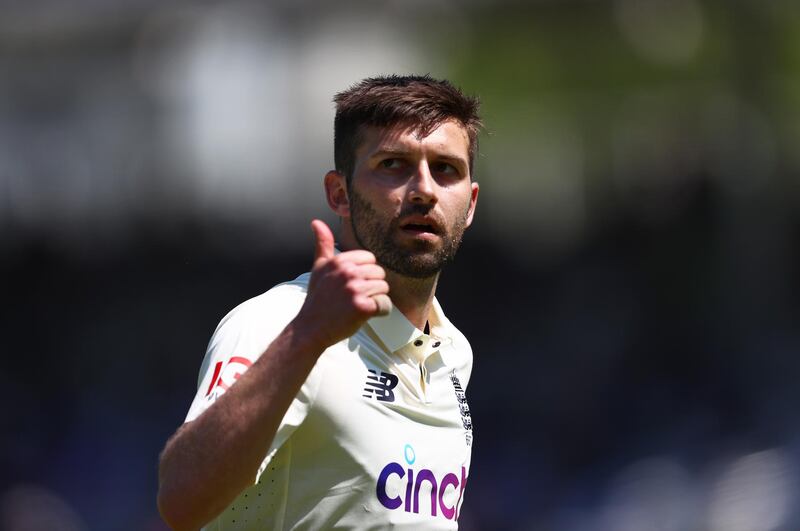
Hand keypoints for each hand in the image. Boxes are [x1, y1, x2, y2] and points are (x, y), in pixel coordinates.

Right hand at [294, 219, 391, 348]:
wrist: (310, 328)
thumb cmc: (317, 298)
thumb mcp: (318, 268)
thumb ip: (323, 244)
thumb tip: (316, 222)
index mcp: (340, 260)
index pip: (370, 259)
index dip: (365, 273)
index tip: (351, 284)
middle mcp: (348, 272)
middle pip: (379, 273)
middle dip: (372, 287)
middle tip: (354, 298)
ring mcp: (355, 289)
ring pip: (384, 289)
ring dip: (376, 299)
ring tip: (358, 306)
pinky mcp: (362, 307)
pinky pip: (385, 305)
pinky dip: (380, 312)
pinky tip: (365, 315)